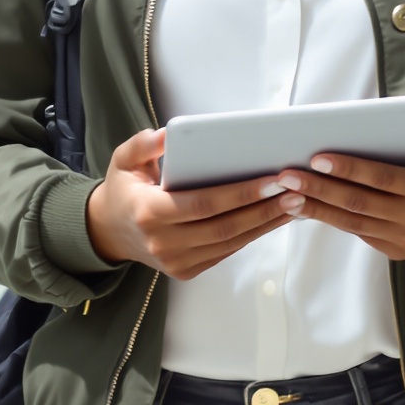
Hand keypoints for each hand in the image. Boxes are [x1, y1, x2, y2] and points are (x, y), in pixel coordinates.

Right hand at [85, 128, 294, 279]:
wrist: (109, 232)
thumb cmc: (124, 189)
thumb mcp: (124, 160)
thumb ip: (144, 145)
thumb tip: (169, 134)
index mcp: (148, 213)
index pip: (203, 204)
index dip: (240, 193)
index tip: (272, 179)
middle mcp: (163, 242)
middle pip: (224, 226)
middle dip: (264, 209)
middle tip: (296, 190)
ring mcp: (176, 261)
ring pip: (230, 242)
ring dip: (266, 224)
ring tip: (295, 203)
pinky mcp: (186, 270)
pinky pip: (226, 251)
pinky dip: (253, 235)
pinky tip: (274, 217)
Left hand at [275, 125, 404, 261]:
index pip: (384, 177)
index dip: (350, 169)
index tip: (318, 157)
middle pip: (361, 203)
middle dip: (320, 189)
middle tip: (287, 176)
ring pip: (354, 222)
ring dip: (317, 208)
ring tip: (287, 194)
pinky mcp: (396, 251)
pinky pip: (358, 232)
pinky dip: (331, 219)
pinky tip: (307, 206)